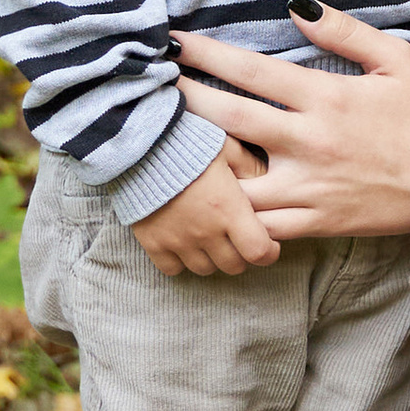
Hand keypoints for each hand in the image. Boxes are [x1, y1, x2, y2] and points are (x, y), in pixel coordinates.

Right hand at [130, 143, 283, 280]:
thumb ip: (251, 167)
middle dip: (243, 255)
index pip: (258, 252)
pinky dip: (181, 262)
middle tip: (240, 239)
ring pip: (205, 270)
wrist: (140, 145)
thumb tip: (268, 180)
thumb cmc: (188, 141)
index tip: (269, 244)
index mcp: (229, 210)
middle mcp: (206, 232)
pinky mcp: (153, 243)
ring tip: (212, 241)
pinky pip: (173, 269)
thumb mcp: (227, 146)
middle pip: (234, 265)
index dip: (268, 253)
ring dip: (213, 259)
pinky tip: (184, 244)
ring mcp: (178, 241)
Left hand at [174, 1, 409, 239]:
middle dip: (183, 101)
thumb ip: (343, 30)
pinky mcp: (314, 222)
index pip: (251, 71)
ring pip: (234, 181)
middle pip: (228, 119)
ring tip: (165, 152)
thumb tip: (293, 4)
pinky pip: (259, 224)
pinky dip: (231, 214)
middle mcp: (309, 142)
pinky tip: (206, 203)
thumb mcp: (395, 59)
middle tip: (147, 89)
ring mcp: (308, 187)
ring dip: (198, 166)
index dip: (205, 55)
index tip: (172, 43)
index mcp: (326, 98)